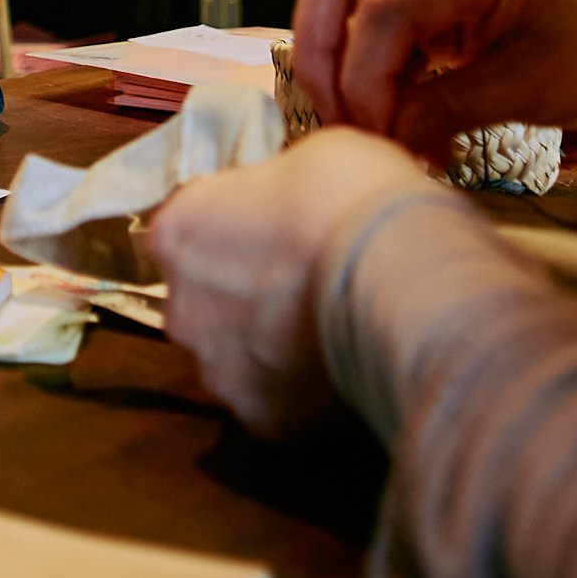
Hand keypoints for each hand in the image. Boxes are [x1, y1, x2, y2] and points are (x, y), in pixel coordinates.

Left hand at [149, 130, 436, 437]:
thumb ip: (268, 192)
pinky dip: (302, 388)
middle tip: (303, 278)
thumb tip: (275, 206)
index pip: (188, 230)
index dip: (233, 227)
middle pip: (206, 300)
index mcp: (178, 234)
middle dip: (245, 294)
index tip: (272, 226)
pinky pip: (277, 400)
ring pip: (238, 357)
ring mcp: (220, 370)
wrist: (399, 270)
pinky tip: (339, 362)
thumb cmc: (347, 195)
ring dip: (270, 346)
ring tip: (328, 325)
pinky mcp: (264, 419)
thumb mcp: (299, 158)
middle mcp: (181, 309)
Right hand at [292, 0, 576, 160]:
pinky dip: (367, 69)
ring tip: (371, 125)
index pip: (381, 9)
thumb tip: (385, 136)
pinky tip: (394, 115)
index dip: (363, 78)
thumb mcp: (530, 90)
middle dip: (321, 54)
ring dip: (340, 64)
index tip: (376, 134)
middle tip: (345, 121)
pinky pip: (368, 22)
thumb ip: (448, 108)